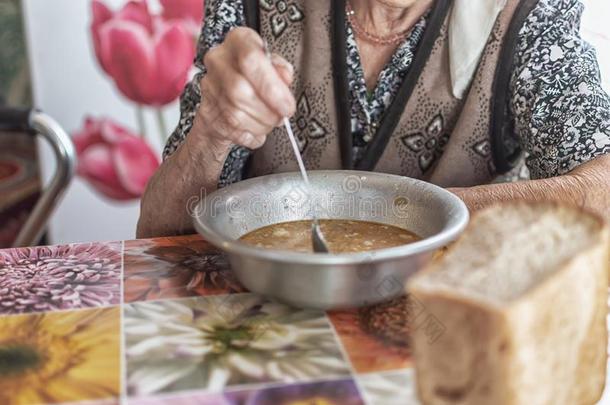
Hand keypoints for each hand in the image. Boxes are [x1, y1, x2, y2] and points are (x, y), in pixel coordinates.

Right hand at [195, 27, 295, 149]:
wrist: (228, 99)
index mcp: (238, 41)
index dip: (271, 86)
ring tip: (270, 121)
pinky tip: (256, 127)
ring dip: (261, 124)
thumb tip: (284, 78)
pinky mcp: (207, 112)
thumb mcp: (274, 68)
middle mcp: (218, 60)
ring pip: (236, 114)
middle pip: (240, 90)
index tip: (286, 104)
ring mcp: (210, 86)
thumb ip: (282, 71)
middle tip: (282, 116)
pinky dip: (251, 134)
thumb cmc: (255, 80)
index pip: (250, 58)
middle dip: (268, 110)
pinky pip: (233, 130)